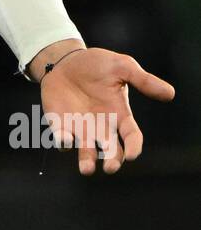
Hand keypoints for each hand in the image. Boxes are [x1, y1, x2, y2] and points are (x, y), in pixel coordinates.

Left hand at [39, 47, 174, 175]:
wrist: (65, 61)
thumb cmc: (97, 65)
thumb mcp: (122, 67)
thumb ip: (143, 80)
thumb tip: (170, 93)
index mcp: (120, 115)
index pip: (131, 136)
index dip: (133, 147)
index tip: (132, 154)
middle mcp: (102, 127)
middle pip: (111, 151)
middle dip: (112, 161)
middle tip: (110, 167)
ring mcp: (81, 128)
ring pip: (86, 152)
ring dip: (87, 161)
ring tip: (88, 168)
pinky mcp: (60, 125)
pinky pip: (62, 139)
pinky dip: (63, 142)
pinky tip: (65, 139)